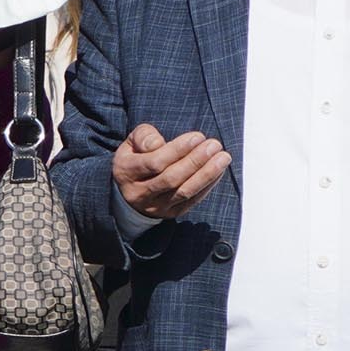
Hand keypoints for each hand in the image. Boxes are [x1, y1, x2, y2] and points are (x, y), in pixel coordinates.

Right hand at [113, 120, 232, 223]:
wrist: (130, 190)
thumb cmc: (137, 158)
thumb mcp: (132, 143)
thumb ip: (144, 136)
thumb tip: (158, 143)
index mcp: (126, 172)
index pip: (153, 163)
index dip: (177, 150)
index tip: (198, 136)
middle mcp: (138, 192)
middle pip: (170, 178)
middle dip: (195, 161)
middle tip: (214, 145)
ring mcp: (155, 206)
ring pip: (184, 191)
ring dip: (206, 174)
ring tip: (223, 157)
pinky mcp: (170, 213)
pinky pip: (192, 200)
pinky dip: (208, 184)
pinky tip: (219, 170)